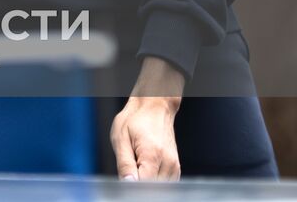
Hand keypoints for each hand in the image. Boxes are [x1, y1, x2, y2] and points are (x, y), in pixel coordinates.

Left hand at [111, 56, 184, 180]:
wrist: (154, 106)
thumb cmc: (135, 118)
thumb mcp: (121, 138)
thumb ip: (124, 164)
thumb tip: (128, 184)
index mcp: (153, 155)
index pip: (144, 186)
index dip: (132, 187)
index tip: (126, 180)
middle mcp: (168, 163)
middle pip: (153, 189)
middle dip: (139, 185)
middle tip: (130, 168)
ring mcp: (174, 166)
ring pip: (160, 189)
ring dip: (146, 183)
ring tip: (137, 164)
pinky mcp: (175, 168)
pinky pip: (165, 184)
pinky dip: (153, 181)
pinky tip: (145, 168)